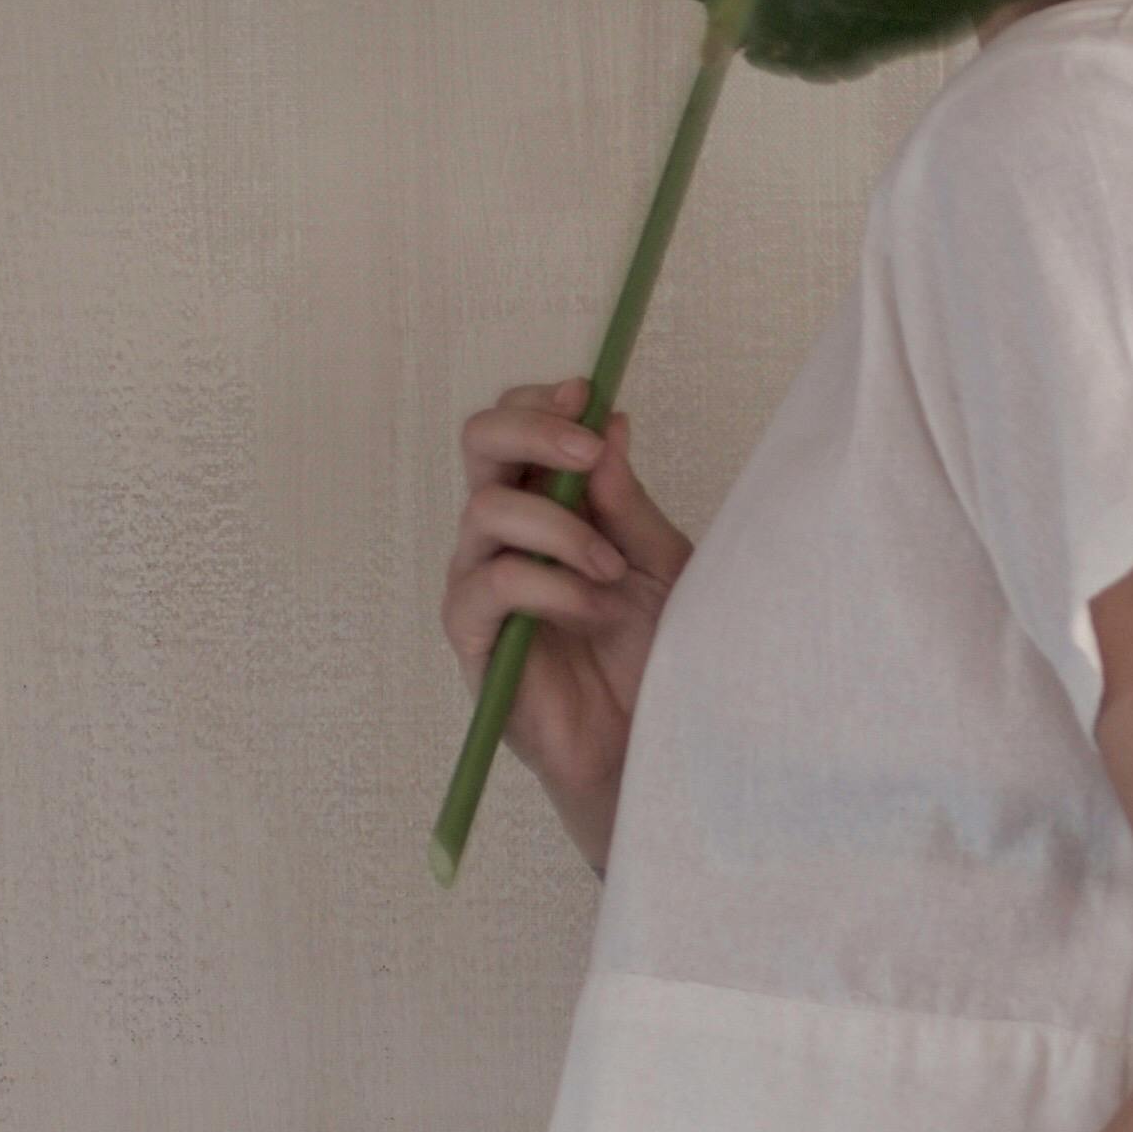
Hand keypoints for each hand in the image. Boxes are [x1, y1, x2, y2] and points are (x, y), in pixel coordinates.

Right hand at [441, 375, 693, 871]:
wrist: (650, 738)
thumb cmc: (653, 650)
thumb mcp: (660, 564)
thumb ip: (629, 501)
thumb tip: (610, 422)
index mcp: (547, 502)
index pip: (518, 425)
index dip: (543, 400)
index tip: (588, 393)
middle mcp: (504, 532)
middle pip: (479, 442)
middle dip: (531, 431)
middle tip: (587, 452)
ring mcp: (481, 580)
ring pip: (484, 510)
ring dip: (557, 526)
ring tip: (611, 567)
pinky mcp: (472, 635)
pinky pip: (491, 584)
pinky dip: (547, 584)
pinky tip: (591, 607)